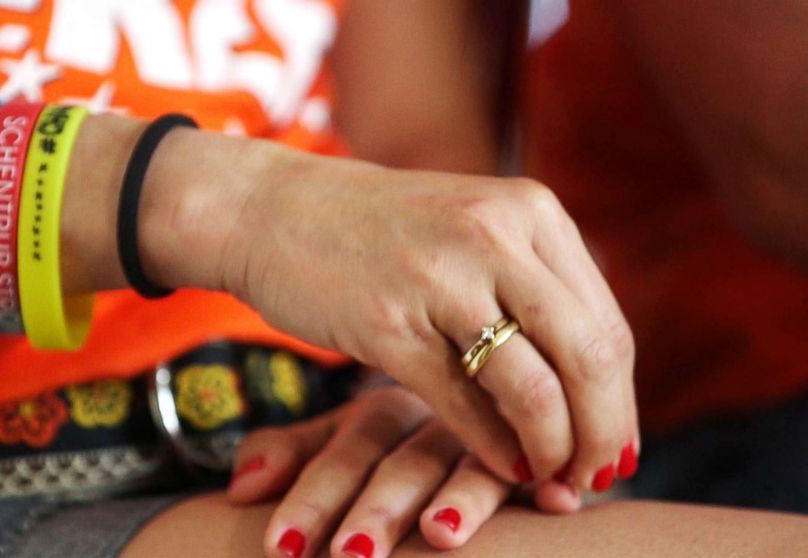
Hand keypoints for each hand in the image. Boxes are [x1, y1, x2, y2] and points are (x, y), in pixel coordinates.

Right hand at [217, 148, 637, 490]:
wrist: (274, 208)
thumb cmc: (379, 232)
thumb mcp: (471, 231)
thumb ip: (532, 286)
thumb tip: (592, 388)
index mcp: (531, 211)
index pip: (608, 327)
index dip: (620, 403)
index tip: (612, 448)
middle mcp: (495, 235)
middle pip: (589, 358)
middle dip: (602, 435)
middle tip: (594, 479)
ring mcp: (440, 278)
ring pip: (535, 388)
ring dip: (553, 451)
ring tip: (550, 481)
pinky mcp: (388, 322)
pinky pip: (463, 403)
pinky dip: (492, 448)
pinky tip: (503, 468)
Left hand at [228, 388, 556, 557]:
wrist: (473, 408)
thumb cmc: (392, 450)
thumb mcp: (341, 449)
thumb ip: (294, 458)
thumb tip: (240, 488)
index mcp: (385, 414)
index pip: (348, 448)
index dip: (316, 495)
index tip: (283, 545)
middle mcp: (439, 419)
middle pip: (407, 459)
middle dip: (379, 509)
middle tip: (352, 556)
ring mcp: (493, 436)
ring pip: (476, 461)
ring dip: (464, 497)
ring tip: (443, 534)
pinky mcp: (539, 459)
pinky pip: (549, 467)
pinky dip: (553, 484)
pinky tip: (561, 504)